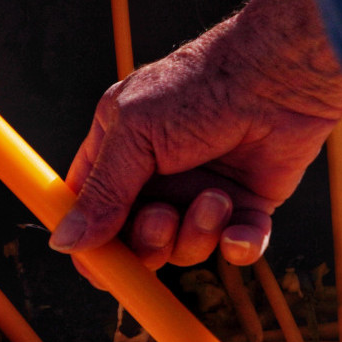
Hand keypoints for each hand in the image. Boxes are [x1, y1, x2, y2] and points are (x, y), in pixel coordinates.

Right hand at [49, 0, 341, 274]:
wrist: (278, 76)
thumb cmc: (200, 89)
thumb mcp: (135, 133)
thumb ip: (102, 192)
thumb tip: (64, 242)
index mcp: (120, 150)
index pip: (90, 211)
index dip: (92, 245)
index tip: (100, 264)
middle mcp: (159, 176)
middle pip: (136, 243)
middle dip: (149, 242)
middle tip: (164, 218)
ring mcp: (202, 192)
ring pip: (186, 250)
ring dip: (198, 233)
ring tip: (216, 198)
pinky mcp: (248, 205)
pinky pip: (237, 247)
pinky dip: (239, 245)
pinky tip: (240, 230)